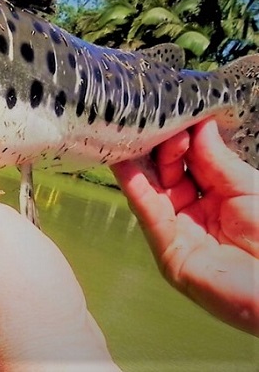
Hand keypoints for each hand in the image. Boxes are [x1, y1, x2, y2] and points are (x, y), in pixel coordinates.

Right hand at [111, 119, 258, 335]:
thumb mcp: (247, 189)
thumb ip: (218, 160)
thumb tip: (199, 126)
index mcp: (218, 197)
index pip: (189, 162)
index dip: (182, 141)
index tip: (180, 118)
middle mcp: (195, 214)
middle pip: (166, 175)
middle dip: (161, 149)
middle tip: (160, 125)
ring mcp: (179, 234)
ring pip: (151, 193)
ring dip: (139, 164)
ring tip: (126, 134)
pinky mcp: (169, 254)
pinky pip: (150, 216)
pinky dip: (135, 190)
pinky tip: (124, 166)